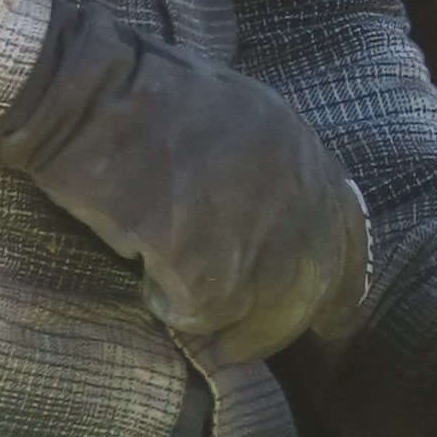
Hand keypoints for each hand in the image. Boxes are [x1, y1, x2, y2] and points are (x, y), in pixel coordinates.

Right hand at [0, 13, 371, 372]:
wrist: (88, 92)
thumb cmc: (140, 93)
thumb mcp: (235, 115)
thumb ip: (266, 171)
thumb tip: (269, 229)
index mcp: (305, 153)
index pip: (348, 237)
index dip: (339, 285)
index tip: (332, 319)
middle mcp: (299, 196)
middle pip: (309, 290)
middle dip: (277, 325)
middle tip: (237, 344)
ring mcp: (260, 233)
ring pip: (260, 317)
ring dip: (221, 326)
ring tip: (178, 303)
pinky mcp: (210, 265)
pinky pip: (200, 317)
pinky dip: (170, 307)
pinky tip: (146, 280)